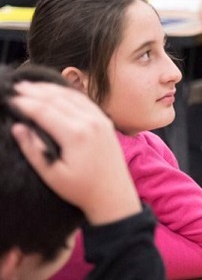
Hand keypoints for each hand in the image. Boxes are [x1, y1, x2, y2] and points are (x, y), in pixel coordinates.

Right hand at [10, 81, 140, 225]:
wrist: (113, 193)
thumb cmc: (81, 188)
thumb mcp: (52, 175)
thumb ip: (34, 150)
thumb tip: (18, 127)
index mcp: (76, 134)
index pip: (45, 111)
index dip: (26, 103)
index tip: (10, 99)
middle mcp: (90, 122)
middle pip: (58, 99)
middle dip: (36, 92)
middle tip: (16, 87)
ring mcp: (100, 119)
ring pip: (72, 96)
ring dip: (51, 89)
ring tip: (32, 86)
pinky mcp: (105, 121)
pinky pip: (85, 100)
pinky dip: (68, 92)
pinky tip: (57, 91)